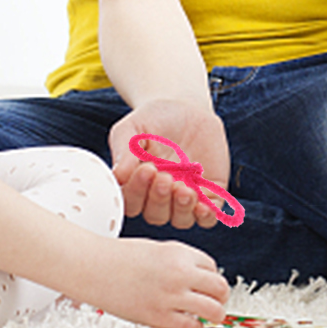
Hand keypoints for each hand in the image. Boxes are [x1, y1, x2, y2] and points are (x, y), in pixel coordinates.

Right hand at [88, 236, 229, 327]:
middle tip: (218, 301)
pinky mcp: (158, 317)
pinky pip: (190, 327)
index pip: (212, 268)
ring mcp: (171, 296)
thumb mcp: (160, 250)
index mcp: (181, 253)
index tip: (205, 284)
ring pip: (213, 309)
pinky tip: (191, 325)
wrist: (95, 268)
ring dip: (216, 314)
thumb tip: (200, 278)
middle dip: (221, 296)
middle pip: (220, 288)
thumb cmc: (122, 258)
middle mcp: (180, 273)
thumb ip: (181, 262)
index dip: (209, 277)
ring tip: (212, 316)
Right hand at [109, 99, 230, 229]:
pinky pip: (208, 216)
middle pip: (156, 214)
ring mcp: (184, 196)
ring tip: (184, 190)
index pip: (133, 203)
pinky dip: (206, 216)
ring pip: (181, 219)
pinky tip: (204, 206)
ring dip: (181, 208)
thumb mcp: (132, 129)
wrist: (186, 108)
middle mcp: (159, 197)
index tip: (146, 169)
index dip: (138, 191)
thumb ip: (124, 151)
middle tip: (164, 178)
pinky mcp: (209, 193)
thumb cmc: (154, 120)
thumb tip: (117, 176)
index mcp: (136, 186)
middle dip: (159, 199)